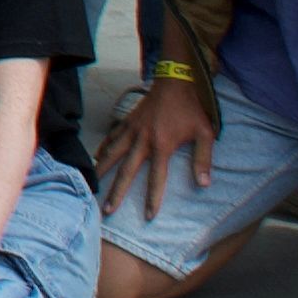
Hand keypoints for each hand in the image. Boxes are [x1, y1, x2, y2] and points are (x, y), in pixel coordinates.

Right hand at [97, 69, 218, 217]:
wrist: (174, 81)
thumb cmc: (191, 109)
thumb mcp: (205, 134)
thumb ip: (203, 159)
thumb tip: (204, 184)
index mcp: (162, 145)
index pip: (157, 177)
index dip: (153, 198)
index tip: (149, 216)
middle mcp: (143, 140)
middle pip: (126, 170)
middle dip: (117, 192)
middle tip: (108, 209)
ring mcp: (131, 130)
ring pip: (112, 154)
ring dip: (102, 171)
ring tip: (92, 186)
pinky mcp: (126, 122)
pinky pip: (111, 138)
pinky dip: (103, 149)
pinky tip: (96, 158)